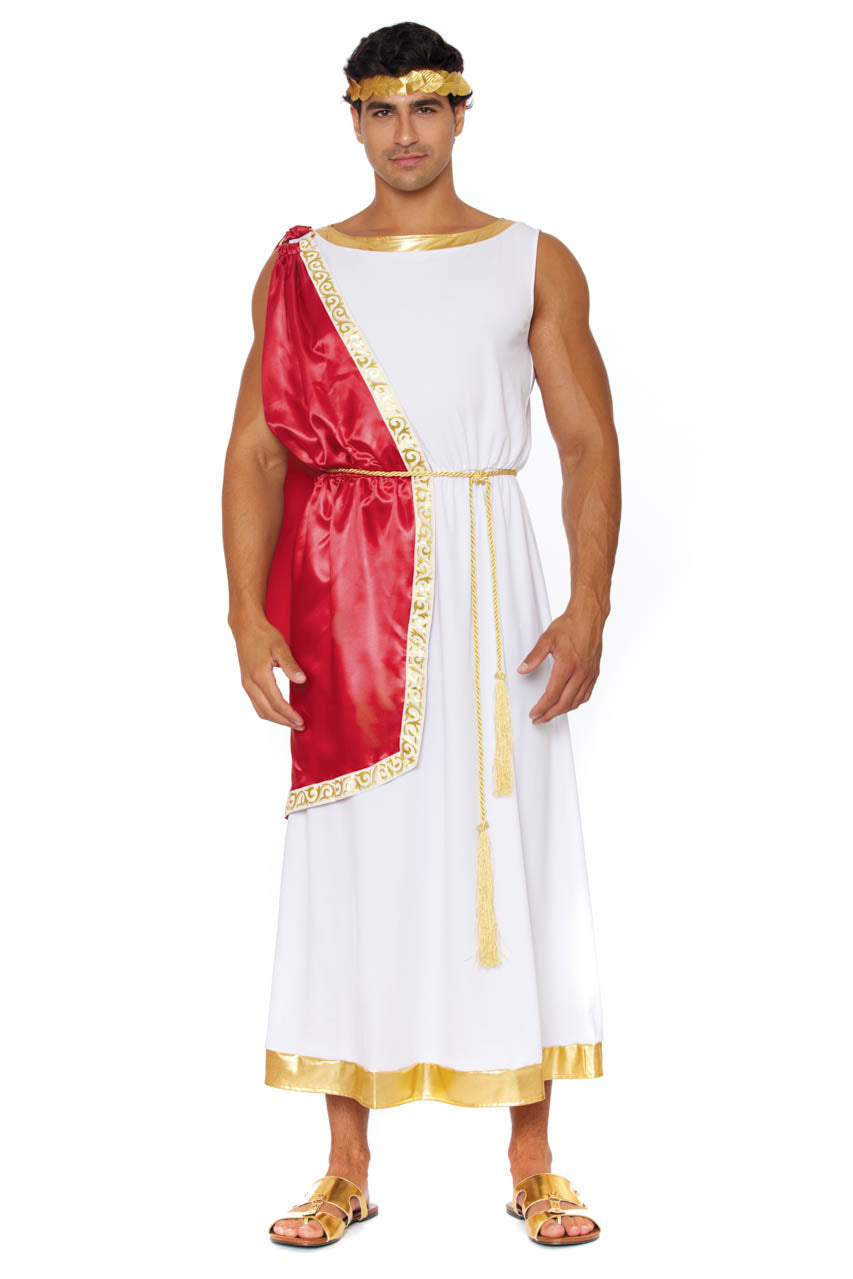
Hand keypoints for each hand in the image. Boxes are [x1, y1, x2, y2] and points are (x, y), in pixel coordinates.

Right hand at [230, 614, 305, 728]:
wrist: (245, 627)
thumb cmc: (263, 634)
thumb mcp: (280, 646)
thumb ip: (290, 664)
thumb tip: (301, 680)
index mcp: (259, 675)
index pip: (276, 702)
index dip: (289, 714)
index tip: (301, 721)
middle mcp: (250, 683)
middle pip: (267, 711)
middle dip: (284, 721)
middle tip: (300, 725)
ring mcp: (246, 684)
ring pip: (260, 710)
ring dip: (276, 719)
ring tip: (292, 722)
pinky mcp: (246, 683)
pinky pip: (257, 704)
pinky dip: (269, 712)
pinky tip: (280, 711)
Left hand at [517, 608, 602, 722]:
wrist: (589, 617)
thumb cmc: (569, 625)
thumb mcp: (547, 638)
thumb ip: (534, 656)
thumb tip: (522, 669)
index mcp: (567, 666)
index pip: (552, 695)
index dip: (541, 707)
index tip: (533, 713)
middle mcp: (580, 673)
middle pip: (564, 703)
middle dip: (549, 714)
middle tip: (538, 719)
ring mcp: (589, 674)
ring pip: (576, 702)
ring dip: (562, 711)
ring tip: (550, 713)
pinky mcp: (594, 673)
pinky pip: (586, 695)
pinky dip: (575, 703)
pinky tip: (568, 702)